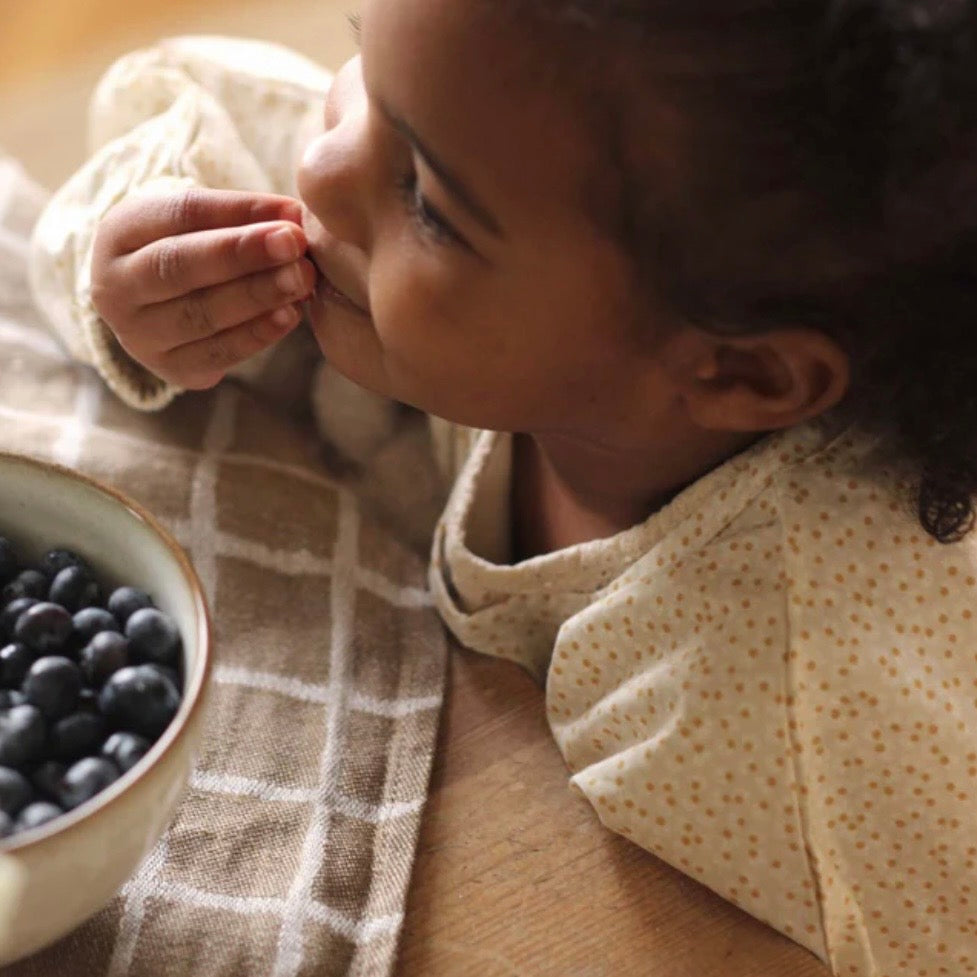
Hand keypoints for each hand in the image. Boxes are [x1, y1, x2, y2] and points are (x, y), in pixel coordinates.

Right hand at [91, 188, 316, 389]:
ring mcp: (137, 334)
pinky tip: (289, 315)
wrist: (160, 308)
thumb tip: (297, 216)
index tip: (290, 215)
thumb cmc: (191, 250)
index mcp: (119, 232)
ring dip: (256, 296)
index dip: (238, 212)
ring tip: (301, 279)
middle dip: (242, 255)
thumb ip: (246, 217)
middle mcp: (116, 286)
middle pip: (178, 266)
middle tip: (295, 246)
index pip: (179, 213)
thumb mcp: (204, 223)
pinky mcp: (168, 369)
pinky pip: (215, 354)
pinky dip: (256, 335)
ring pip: (198, 314)